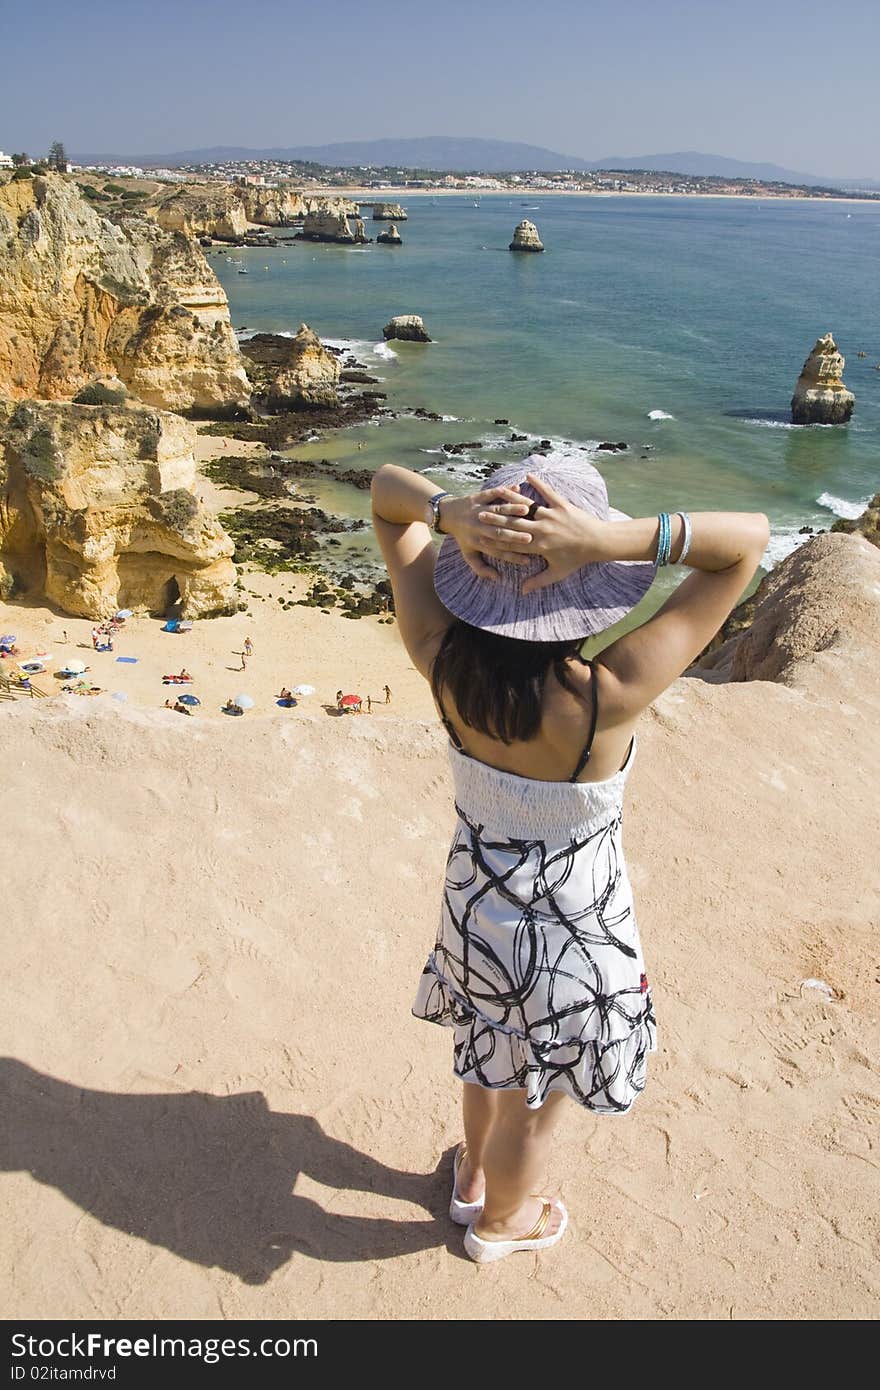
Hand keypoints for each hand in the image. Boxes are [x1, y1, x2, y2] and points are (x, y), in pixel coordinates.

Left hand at [440, 485, 532, 579]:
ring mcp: (476, 511)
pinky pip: (490, 494)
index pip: (497, 552)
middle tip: (530, 538)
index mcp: (476, 542)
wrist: (447, 514)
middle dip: (514, 536)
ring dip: (511, 511)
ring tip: (527, 512)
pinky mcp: (476, 497)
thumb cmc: (463, 537)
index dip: (512, 557)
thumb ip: (480, 568)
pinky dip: (503, 492)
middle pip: (498, 533)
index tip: (528, 560)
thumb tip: (496, 578)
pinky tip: (517, 490)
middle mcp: (476, 527)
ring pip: (496, 511)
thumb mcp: (468, 554)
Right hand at [477, 474, 609, 594]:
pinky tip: (527, 476)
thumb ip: (539, 581)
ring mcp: (552, 515)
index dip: (496, 539)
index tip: (481, 535)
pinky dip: (538, 484)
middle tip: (480, 514)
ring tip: (497, 493)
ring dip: (511, 499)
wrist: (599, 542)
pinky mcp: (562, 505)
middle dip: (496, 518)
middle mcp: (543, 529)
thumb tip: (522, 591)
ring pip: (528, 506)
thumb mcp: (558, 573)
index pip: (513, 542)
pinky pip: (548, 492)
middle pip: (515, 523)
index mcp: (540, 546)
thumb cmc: (578, 559)